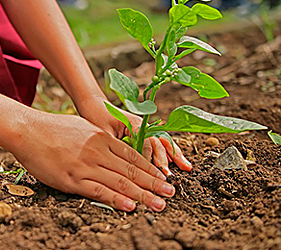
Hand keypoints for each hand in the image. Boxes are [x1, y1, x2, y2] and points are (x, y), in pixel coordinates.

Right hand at [10, 112, 175, 211]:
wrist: (27, 130)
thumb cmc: (53, 128)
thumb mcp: (82, 127)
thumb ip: (100, 140)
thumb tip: (114, 149)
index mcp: (101, 138)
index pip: (133, 156)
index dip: (151, 169)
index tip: (164, 178)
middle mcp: (98, 151)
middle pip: (132, 171)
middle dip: (154, 184)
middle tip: (171, 194)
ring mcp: (85, 165)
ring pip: (120, 183)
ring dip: (143, 195)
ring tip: (159, 204)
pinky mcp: (72, 179)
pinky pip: (98, 191)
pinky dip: (116, 200)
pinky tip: (131, 206)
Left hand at [73, 95, 191, 176]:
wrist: (94, 105)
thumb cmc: (96, 117)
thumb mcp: (103, 133)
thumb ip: (115, 146)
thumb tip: (124, 164)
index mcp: (133, 123)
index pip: (146, 143)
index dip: (151, 159)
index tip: (155, 174)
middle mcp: (142, 125)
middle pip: (158, 142)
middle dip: (166, 159)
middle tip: (169, 176)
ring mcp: (145, 128)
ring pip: (163, 141)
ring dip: (174, 155)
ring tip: (186, 167)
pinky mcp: (143, 132)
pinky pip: (159, 142)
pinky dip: (169, 152)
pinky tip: (178, 162)